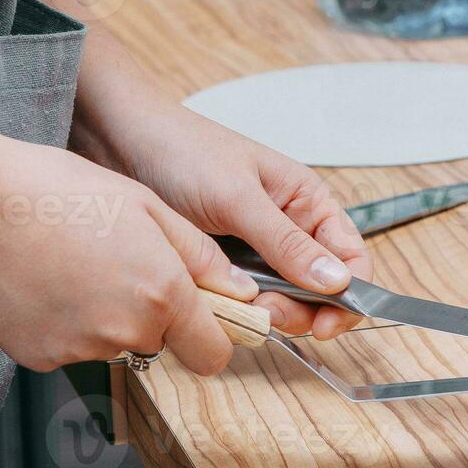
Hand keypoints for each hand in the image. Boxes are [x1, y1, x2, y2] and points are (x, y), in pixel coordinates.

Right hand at [0, 123, 258, 373]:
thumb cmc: (59, 193)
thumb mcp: (149, 208)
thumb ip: (202, 256)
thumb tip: (241, 291)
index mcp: (163, 295)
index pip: (213, 354)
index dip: (213, 337)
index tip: (204, 317)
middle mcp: (125, 331)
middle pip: (162, 344)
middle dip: (156, 316)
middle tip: (125, 267)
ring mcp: (79, 349)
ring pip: (116, 345)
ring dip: (110, 318)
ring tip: (82, 267)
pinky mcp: (39, 357)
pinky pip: (73, 348)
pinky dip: (70, 324)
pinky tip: (52, 284)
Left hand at [94, 99, 371, 339]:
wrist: (116, 140)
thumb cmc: (181, 151)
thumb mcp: (238, 198)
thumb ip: (287, 244)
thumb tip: (339, 282)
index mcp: (307, 202)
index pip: (351, 259)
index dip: (348, 297)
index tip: (324, 326)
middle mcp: (289, 228)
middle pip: (320, 289)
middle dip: (300, 310)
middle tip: (265, 315)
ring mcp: (256, 249)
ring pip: (283, 299)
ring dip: (267, 312)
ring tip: (236, 307)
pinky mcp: (223, 263)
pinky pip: (245, 298)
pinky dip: (237, 309)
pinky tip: (218, 305)